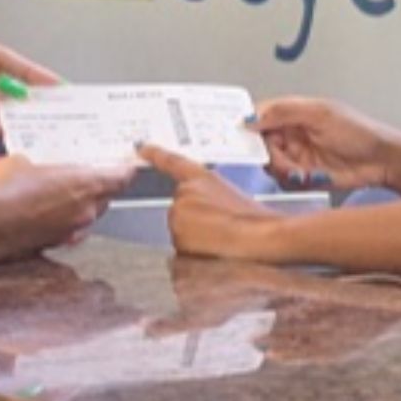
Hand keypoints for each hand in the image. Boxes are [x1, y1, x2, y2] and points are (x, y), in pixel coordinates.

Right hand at [0, 155, 131, 252]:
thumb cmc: (3, 189)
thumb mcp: (20, 161)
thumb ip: (37, 163)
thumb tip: (29, 164)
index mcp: (86, 184)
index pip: (121, 178)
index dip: (125, 170)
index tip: (126, 165)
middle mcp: (86, 211)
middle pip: (105, 197)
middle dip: (97, 187)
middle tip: (83, 176)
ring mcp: (72, 231)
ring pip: (86, 215)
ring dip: (78, 206)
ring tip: (56, 194)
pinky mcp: (55, 245)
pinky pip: (67, 229)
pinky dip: (61, 221)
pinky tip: (41, 213)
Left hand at [138, 144, 284, 261]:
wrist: (260, 237)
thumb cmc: (255, 219)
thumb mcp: (234, 197)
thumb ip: (210, 197)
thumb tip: (204, 213)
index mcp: (202, 178)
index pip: (172, 162)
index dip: (155, 154)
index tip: (140, 147)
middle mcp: (185, 193)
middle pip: (179, 211)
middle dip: (194, 222)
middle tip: (219, 229)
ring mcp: (178, 214)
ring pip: (180, 232)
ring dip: (195, 239)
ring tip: (220, 240)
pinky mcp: (176, 237)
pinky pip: (181, 249)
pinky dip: (193, 253)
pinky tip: (212, 251)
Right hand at [248, 97, 400, 191]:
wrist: (382, 161)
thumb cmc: (359, 132)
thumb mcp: (321, 114)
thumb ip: (284, 111)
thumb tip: (251, 117)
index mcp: (293, 113)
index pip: (259, 116)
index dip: (246, 124)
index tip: (238, 134)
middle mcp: (291, 134)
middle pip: (259, 144)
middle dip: (267, 152)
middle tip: (279, 157)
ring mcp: (296, 156)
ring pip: (270, 165)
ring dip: (282, 168)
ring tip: (300, 170)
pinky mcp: (303, 177)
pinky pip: (283, 181)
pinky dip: (293, 181)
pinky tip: (309, 177)